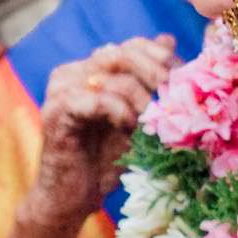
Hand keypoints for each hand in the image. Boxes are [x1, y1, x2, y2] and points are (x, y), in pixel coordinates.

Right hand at [23, 36, 173, 228]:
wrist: (72, 197)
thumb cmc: (105, 159)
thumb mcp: (135, 116)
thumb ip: (148, 81)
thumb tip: (169, 40)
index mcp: (88, 68)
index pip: (132, 46)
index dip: (161, 60)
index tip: (182, 82)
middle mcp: (71, 72)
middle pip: (124, 54)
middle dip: (156, 76)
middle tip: (172, 100)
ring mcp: (60, 89)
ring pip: (114, 76)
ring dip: (142, 99)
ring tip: (150, 122)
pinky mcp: (55, 110)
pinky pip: (98, 99)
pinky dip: (121, 112)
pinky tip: (129, 128)